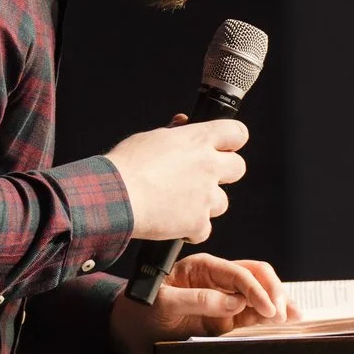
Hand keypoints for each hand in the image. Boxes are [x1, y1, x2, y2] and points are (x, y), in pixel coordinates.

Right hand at [105, 117, 246, 242]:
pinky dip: (191, 230)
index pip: (237, 132)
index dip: (231, 141)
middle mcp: (209, 166)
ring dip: (205, 204)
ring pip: (222, 202)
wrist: (115, 198)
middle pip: (238, 167)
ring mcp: (206, 196)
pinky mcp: (198, 222)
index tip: (224, 147)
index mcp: (198, 139)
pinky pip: (204, 229)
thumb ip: (173, 132)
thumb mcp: (150, 138)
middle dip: (223, 173)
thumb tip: (183, 123)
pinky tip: (173, 223)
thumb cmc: (126, 166)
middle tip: (201, 178)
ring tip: (178, 204)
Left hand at [110, 253, 294, 353]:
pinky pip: (253, 314)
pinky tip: (284, 321)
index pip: (238, 272)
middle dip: (273, 293)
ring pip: (259, 294)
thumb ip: (199, 300)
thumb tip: (234, 302)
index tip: (268, 309)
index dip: (256, 290)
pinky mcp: (225, 318)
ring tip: (294, 317)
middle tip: (283, 315)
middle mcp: (216, 280)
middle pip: (256, 277)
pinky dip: (269, 316)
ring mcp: (223, 298)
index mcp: (202, 268)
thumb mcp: (163, 304)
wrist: (127, 332)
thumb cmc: (139, 312)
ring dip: (278, 303)